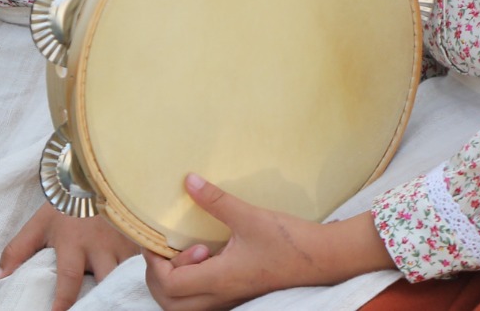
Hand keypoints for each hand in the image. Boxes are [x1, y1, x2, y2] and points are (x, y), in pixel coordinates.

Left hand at [0, 203, 139, 310]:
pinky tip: (129, 285)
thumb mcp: (39, 224)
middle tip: (94, 307)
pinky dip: (134, 276)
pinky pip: (138, 265)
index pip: (69, 278)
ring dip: (118, 288)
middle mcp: (100, 245)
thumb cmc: (65, 205)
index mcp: (73, 243)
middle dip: (102, 298)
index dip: (63, 302)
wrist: (93, 176)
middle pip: (105, 280)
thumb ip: (17, 250)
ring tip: (112, 301)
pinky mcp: (137, 240)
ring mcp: (122, 242)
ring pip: (125, 274)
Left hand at [143, 175, 390, 310]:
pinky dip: (191, 284)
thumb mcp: (249, 216)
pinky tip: (203, 256)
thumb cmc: (289, 240)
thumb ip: (216, 200)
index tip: (156, 240)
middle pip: (170, 303)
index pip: (170, 285)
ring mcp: (230, 299)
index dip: (155, 264)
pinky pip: (202, 300)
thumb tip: (188, 181)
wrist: (325, 259)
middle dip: (158, 278)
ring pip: (185, 305)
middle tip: (165, 248)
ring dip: (174, 283)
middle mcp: (222, 296)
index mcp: (221, 279)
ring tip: (187, 251)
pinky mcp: (239, 294)